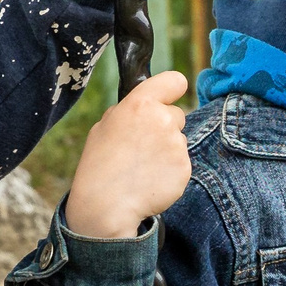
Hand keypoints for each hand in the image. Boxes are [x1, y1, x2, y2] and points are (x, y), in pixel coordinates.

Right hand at [63, 69, 191, 238]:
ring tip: (142, 166)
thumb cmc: (100, 164)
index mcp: (141, 103)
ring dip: (167, 150)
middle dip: (165, 126)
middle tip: (142, 146)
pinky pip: (181, 163)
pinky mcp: (185, 168)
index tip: (168, 97)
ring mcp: (177, 145)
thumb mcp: (104, 126)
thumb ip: (129, 110)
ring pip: (179, 140)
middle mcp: (163, 119)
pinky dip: (170, 170)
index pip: (175, 80)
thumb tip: (145, 107)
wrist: (106, 204)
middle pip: (177, 114)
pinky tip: (150, 179)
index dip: (172, 89)